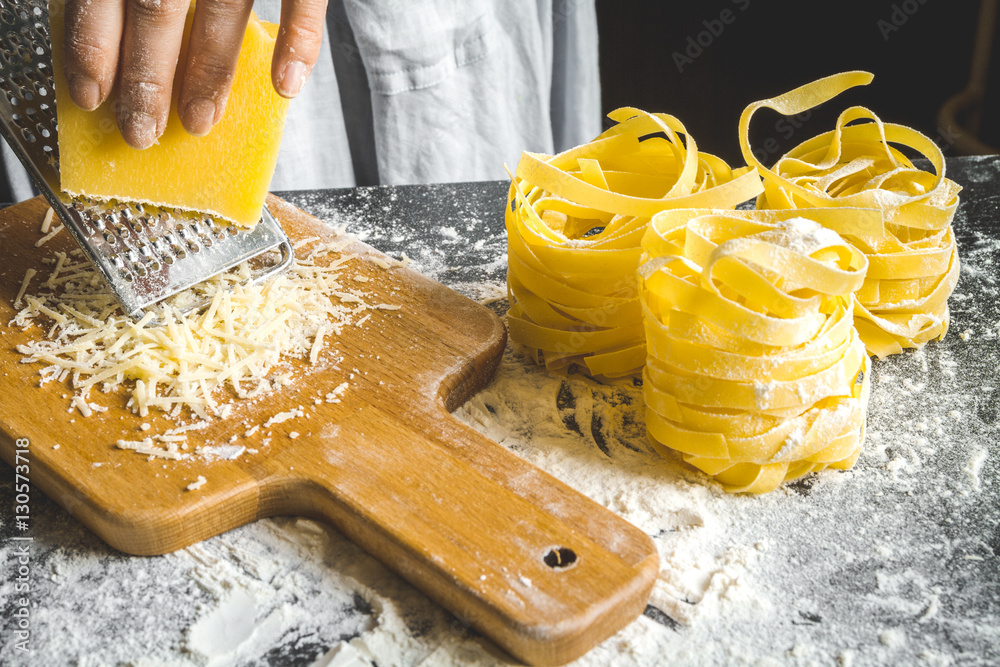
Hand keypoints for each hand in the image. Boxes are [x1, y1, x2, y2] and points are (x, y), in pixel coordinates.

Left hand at [61, 0, 327, 148]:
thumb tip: (114, 33)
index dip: (93, 45)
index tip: (89, 96)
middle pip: (157, 7)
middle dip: (147, 77)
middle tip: (142, 132)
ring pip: (223, 9)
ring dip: (209, 71)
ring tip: (199, 123)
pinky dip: (298, 42)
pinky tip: (286, 85)